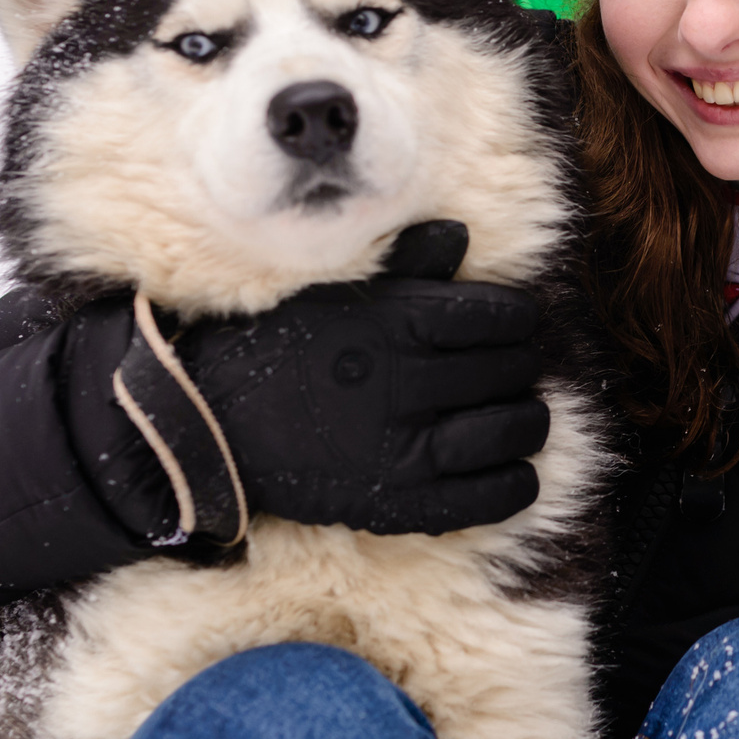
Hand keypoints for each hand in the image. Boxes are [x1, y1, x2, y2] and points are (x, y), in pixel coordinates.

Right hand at [111, 221, 548, 543]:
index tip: (517, 321)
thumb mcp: (337, 291)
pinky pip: (483, 498)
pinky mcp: (396, 502)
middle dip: (521, 364)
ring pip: (507, 432)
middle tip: (516, 367)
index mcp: (395, 323)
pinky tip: (515, 470)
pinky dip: (513, 485)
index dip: (519, 317)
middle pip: (508, 370)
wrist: (210, 422)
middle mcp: (405, 383)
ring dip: (529, 422)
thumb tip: (460, 235)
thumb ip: (405, 265)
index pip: (498, 315)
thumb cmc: (279, 346)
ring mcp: (403, 449)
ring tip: (524, 416)